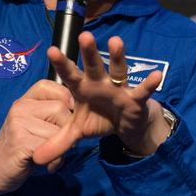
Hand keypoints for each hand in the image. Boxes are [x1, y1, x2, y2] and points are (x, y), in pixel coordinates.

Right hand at [0, 79, 72, 195]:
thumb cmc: (21, 148)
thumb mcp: (36, 125)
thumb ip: (53, 115)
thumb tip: (83, 110)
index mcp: (25, 100)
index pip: (53, 87)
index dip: (66, 100)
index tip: (67, 117)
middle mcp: (20, 107)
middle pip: (61, 109)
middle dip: (67, 130)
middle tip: (58, 145)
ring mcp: (18, 123)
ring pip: (58, 130)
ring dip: (62, 149)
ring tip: (50, 156)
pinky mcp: (20, 141)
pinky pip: (51, 147)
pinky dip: (54, 160)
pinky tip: (45, 165)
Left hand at [32, 32, 168, 164]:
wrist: (124, 125)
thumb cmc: (98, 119)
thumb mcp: (77, 131)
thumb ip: (58, 142)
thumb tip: (37, 160)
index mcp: (83, 88)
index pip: (70, 75)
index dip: (61, 64)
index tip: (51, 50)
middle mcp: (100, 83)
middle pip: (93, 66)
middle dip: (89, 52)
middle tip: (84, 35)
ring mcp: (118, 88)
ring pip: (118, 70)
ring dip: (117, 56)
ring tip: (116, 41)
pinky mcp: (135, 98)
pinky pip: (142, 90)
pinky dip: (149, 84)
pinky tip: (157, 75)